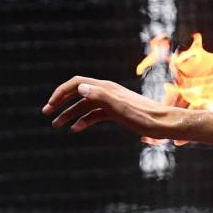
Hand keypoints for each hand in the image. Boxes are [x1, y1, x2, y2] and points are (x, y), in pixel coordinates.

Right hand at [43, 76, 178, 138]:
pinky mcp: (118, 112)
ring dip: (70, 114)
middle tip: (46, 113)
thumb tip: (80, 87)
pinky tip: (77, 129)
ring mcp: (113, 102)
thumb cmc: (145, 118)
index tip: (50, 106)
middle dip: (61, 102)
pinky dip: (84, 120)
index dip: (61, 93)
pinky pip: (96, 114)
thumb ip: (101, 96)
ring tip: (57, 125)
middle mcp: (108, 92)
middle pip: (78, 92)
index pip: (76, 83)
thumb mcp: (120, 109)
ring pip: (85, 105)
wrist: (166, 125)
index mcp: (106, 88)